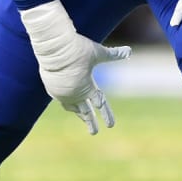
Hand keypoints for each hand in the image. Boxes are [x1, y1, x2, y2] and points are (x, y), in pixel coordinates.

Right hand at [20, 0, 130, 134]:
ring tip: (81, 116)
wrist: (54, 48)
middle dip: (90, 122)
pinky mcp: (51, 88)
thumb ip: (113, 54)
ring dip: (78, 112)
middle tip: (94, 132)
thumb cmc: (77, 49)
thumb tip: (130, 50)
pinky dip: (66, 102)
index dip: (106, 114)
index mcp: (88, 87)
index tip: (110, 125)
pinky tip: (68, 102)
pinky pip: (60, 99)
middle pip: (85, 112)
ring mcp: (62, 93)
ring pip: (72, 107)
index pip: (100, 104)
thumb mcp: (97, 52)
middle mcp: (75, 94)